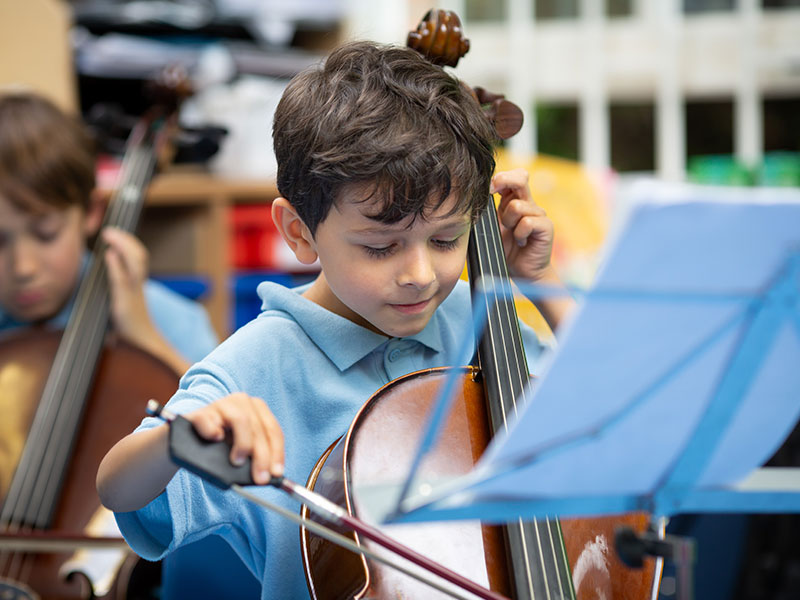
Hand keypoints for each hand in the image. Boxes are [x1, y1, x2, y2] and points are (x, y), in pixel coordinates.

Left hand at [102, 226, 155, 341]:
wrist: (142, 346)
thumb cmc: (129, 326)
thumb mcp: (123, 301)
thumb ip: (117, 281)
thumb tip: (108, 261)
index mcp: (137, 283)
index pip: (138, 256)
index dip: (129, 241)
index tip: (114, 230)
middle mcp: (138, 286)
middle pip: (140, 255)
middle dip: (126, 239)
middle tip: (110, 228)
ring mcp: (133, 294)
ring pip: (136, 264)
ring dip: (123, 246)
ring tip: (110, 235)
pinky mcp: (125, 305)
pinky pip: (122, 282)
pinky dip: (116, 267)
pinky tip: (110, 255)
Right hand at [184, 393, 284, 484]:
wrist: (186, 442)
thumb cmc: (220, 447)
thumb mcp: (241, 449)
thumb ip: (255, 457)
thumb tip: (268, 476)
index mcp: (256, 408)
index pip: (273, 430)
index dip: (277, 452)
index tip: (277, 473)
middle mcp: (241, 402)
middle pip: (259, 428)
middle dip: (262, 456)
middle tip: (260, 478)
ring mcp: (219, 405)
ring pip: (240, 420)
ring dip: (243, 443)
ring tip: (238, 462)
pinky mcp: (199, 413)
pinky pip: (208, 420)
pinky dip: (212, 431)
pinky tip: (215, 439)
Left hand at [491, 169, 553, 280]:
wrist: (523, 273)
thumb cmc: (505, 252)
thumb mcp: (490, 230)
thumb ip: (484, 216)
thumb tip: (468, 203)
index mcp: (513, 202)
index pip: (511, 177)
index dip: (499, 178)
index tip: (488, 189)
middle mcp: (528, 204)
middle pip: (520, 178)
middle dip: (504, 180)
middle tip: (493, 191)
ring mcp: (539, 214)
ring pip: (517, 206)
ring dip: (508, 222)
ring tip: (512, 235)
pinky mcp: (546, 226)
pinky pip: (528, 222)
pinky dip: (520, 234)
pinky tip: (521, 242)